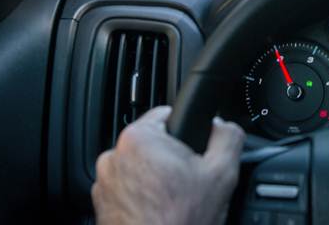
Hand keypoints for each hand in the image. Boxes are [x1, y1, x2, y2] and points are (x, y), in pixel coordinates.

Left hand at [92, 106, 244, 224]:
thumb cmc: (180, 222)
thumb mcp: (222, 173)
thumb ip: (228, 136)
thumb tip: (224, 125)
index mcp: (139, 138)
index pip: (166, 114)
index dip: (187, 132)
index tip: (194, 153)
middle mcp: (113, 156)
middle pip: (153, 143)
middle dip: (172, 158)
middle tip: (188, 182)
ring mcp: (103, 182)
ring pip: (140, 167)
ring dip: (155, 178)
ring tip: (173, 201)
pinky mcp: (101, 204)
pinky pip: (127, 188)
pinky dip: (142, 196)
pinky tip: (159, 212)